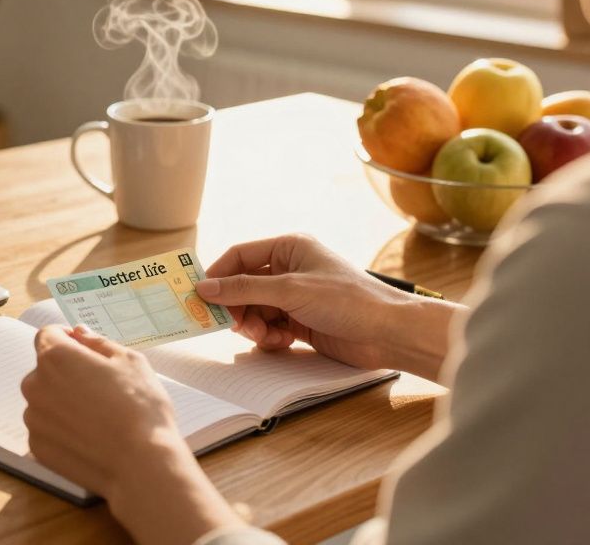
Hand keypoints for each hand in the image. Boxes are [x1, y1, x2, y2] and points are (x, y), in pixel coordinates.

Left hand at [22, 325, 242, 544]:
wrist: (139, 464)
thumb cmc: (139, 408)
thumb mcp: (130, 361)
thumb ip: (98, 343)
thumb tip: (79, 334)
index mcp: (55, 357)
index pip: (48, 335)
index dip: (66, 338)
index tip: (84, 350)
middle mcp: (35, 385)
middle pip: (44, 369)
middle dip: (66, 372)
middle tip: (99, 387)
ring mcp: (33, 418)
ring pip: (44, 400)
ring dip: (62, 401)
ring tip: (96, 416)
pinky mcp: (37, 447)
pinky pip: (46, 428)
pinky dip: (61, 428)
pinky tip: (89, 436)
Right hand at [196, 234, 461, 379]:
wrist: (389, 334)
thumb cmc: (347, 300)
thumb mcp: (290, 290)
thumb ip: (244, 288)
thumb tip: (204, 287)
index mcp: (289, 248)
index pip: (240, 256)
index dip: (218, 275)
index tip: (200, 297)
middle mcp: (290, 270)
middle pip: (244, 286)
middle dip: (237, 306)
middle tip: (232, 325)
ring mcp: (295, 298)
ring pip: (254, 310)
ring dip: (252, 325)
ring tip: (262, 335)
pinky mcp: (301, 323)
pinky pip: (269, 328)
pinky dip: (268, 337)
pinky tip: (280, 342)